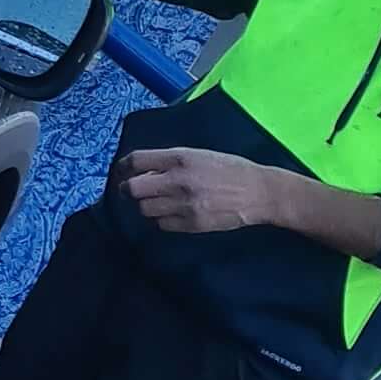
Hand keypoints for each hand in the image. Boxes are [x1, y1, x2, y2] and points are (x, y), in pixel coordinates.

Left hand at [122, 144, 282, 236]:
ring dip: (146, 205)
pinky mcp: (192, 224)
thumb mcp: (199, 154)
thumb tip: (145, 171)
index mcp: (180, 157)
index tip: (121, 171)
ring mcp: (184, 204)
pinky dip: (161, 220)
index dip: (123, 166)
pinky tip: (171, 213)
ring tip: (157, 201)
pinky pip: (162, 225)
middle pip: (133, 189)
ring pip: (145, 209)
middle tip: (132, 190)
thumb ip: (171, 161)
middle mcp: (178, 180)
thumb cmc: (231, 168)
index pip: (137, 160)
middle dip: (128, 189)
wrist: (259, 192)